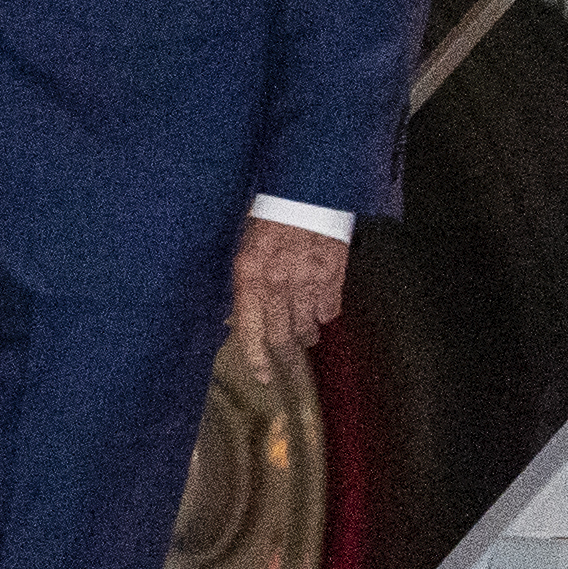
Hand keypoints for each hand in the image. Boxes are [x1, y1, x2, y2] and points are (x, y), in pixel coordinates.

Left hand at [230, 217, 346, 382]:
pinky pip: (329, 312)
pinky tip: (321, 310)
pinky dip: (325, 315)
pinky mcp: (331, 277)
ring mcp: (306, 282)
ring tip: (306, 336)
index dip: (257, 360)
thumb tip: (236, 318)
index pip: (250, 332)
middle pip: (282, 338)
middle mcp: (276, 284)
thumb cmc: (271, 216)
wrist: (306, 191)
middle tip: (288, 372)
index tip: (264, 377)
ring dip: (306, 336)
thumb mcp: (245, 248)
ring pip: (307, 328)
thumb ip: (243, 285)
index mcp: (249, 275)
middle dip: (286, 361)